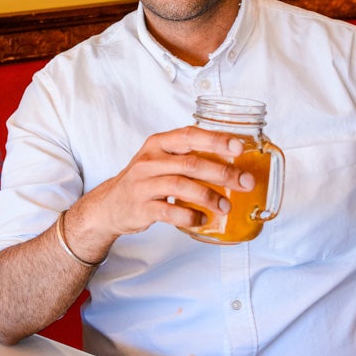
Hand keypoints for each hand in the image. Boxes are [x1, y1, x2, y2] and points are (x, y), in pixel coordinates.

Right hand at [66, 126, 252, 260]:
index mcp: (158, 144)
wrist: (110, 204)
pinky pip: (170, 212)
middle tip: (244, 182)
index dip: (215, 140)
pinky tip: (202, 219)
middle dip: (222, 172)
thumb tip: (232, 161)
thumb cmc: (144, 180)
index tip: (238, 147)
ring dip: (209, 196)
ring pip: (181, 186)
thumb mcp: (161, 159)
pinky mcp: (141, 208)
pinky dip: (190, 217)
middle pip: (190, 163)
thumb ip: (188, 156)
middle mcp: (149, 161)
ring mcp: (143, 184)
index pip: (189, 136)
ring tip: (226, 205)